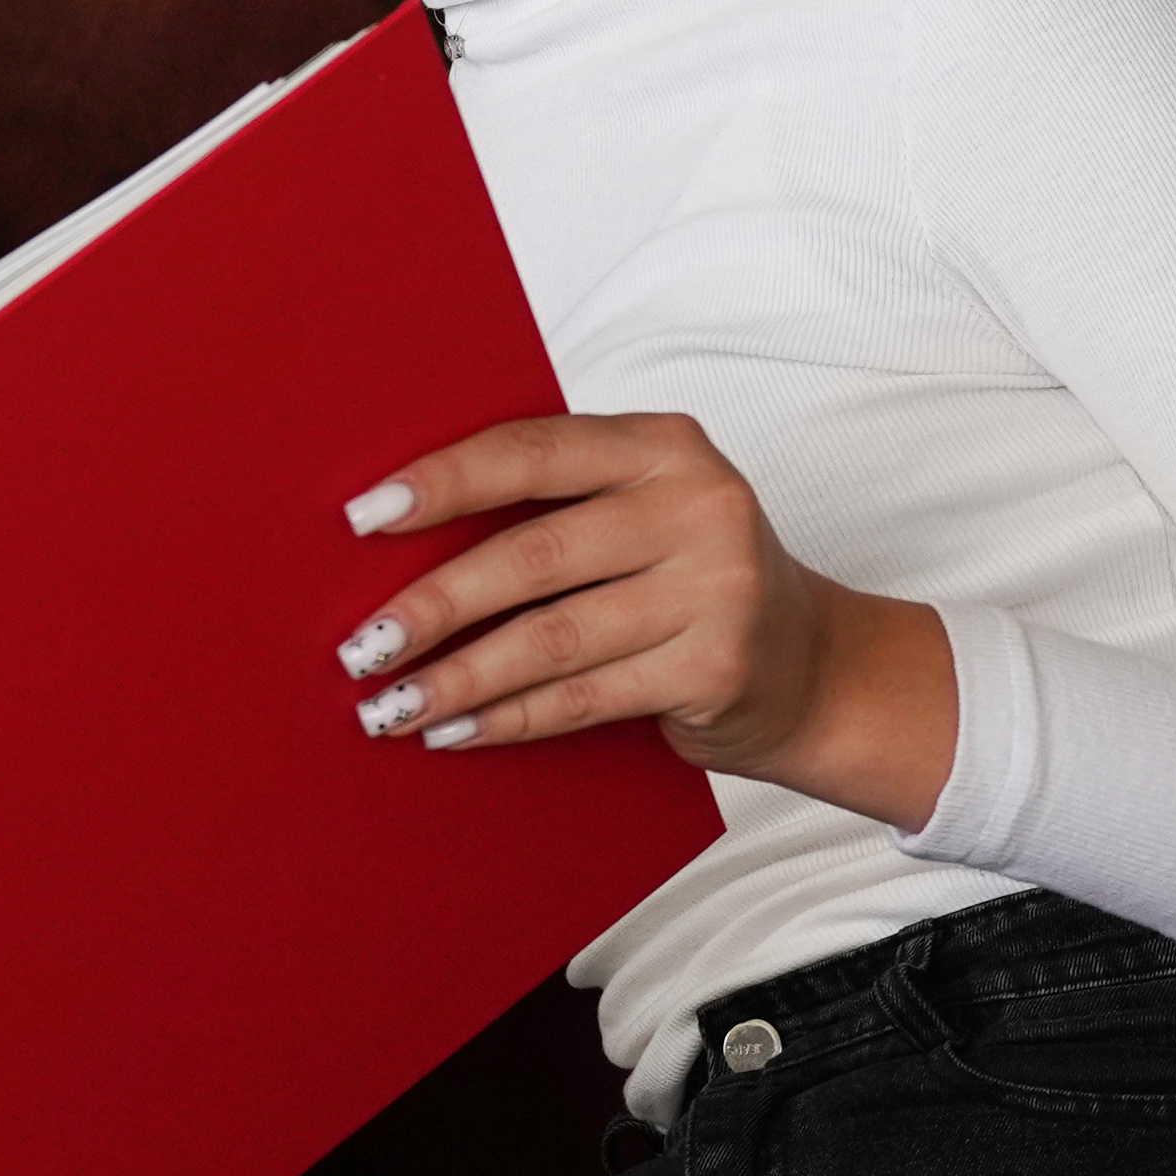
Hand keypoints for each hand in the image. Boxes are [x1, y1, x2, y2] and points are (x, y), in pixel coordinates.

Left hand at [336, 415, 960, 832]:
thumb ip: (554, 503)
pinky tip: (454, 731)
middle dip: (433, 604)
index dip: (442, 482)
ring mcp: (716, 590)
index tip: (362, 516)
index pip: (532, 451)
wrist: (813, 666)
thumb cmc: (690, 576)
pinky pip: (584, 699)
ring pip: (553, 639)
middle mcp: (698, 506)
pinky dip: (509, 719)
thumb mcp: (642, 510)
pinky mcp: (715, 670)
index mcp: (663, 444)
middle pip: (534, 554)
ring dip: (459, 678)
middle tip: (362, 643)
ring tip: (388, 705)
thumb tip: (397, 539)